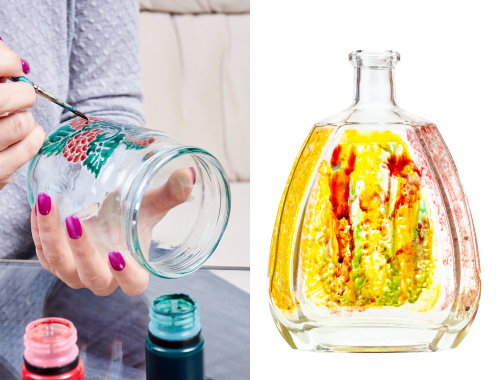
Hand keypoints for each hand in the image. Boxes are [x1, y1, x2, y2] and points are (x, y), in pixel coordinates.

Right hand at [0, 39, 44, 188]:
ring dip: (26, 117)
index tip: (13, 68)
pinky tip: (25, 133)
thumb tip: (12, 58)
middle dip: (22, 92)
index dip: (8, 61)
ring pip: (23, 123)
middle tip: (19, 96)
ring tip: (15, 119)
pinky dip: (34, 135)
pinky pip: (30, 146)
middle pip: (9, 98)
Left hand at [31, 167, 195, 295]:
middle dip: (83, 252)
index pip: (134, 285)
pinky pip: (43, 253)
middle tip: (76, 221)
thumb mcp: (150, 204)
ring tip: (49, 205)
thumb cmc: (130, 216)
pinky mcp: (55, 261)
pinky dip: (40, 231)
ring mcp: (76, 272)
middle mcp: (103, 277)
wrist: (105, 215)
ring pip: (61, 266)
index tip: (118, 255)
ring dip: (53, 238)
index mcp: (132, 271)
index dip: (126, 276)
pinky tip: (41, 208)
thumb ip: (170, 193)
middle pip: (93, 277)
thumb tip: (188, 174)